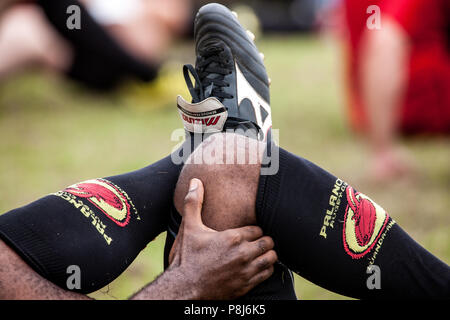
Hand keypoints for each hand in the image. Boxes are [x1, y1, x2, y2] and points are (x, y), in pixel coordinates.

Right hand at [168, 178, 276, 299]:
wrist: (184, 287)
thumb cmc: (188, 257)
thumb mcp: (189, 228)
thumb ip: (193, 203)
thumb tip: (195, 181)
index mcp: (233, 237)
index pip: (258, 229)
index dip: (254, 230)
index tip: (247, 232)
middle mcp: (243, 254)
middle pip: (268, 242)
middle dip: (263, 240)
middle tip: (255, 241)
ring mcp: (246, 271)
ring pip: (271, 258)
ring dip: (267, 254)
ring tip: (258, 252)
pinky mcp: (246, 285)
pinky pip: (267, 274)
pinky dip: (265, 269)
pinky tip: (256, 266)